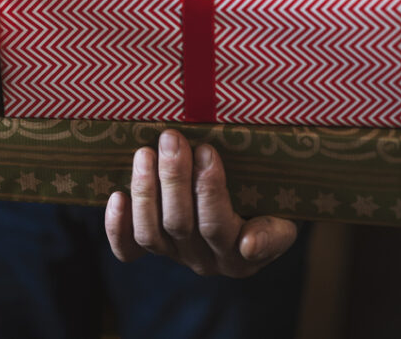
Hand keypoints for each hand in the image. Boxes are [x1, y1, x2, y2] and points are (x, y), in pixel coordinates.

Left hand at [105, 129, 297, 276]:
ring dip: (146, 191)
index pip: (218, 226)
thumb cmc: (267, 203)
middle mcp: (205, 261)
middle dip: (174, 178)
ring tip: (145, 153)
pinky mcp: (149, 250)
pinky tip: (117, 196)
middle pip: (180, 224)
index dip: (209, 190)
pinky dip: (117, 226)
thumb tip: (248, 245)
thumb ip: (274, 233)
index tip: (207, 151)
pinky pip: (127, 250)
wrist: (251, 208)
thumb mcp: (283, 216)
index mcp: (240, 257)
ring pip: (150, 234)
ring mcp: (174, 256)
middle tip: (172, 138)